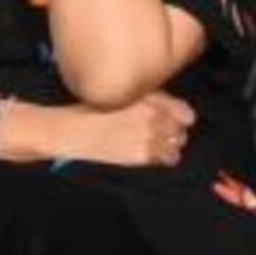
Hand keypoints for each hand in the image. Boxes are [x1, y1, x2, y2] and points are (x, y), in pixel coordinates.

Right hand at [53, 91, 194, 167]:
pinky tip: (146, 152)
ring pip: (177, 145)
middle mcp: (153, 118)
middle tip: (159, 131)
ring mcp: (149, 138)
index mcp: (148, 100)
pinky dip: (162, 156)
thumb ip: (146, 100)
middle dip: (173, 130)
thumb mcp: (119, 95)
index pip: (184, 112)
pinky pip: (167, 159)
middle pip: (182, 129)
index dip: (180, 115)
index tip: (175, 118)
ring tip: (153, 143)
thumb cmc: (88, 111)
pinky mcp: (143, 156)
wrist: (72, 131)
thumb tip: (166, 108)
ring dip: (170, 144)